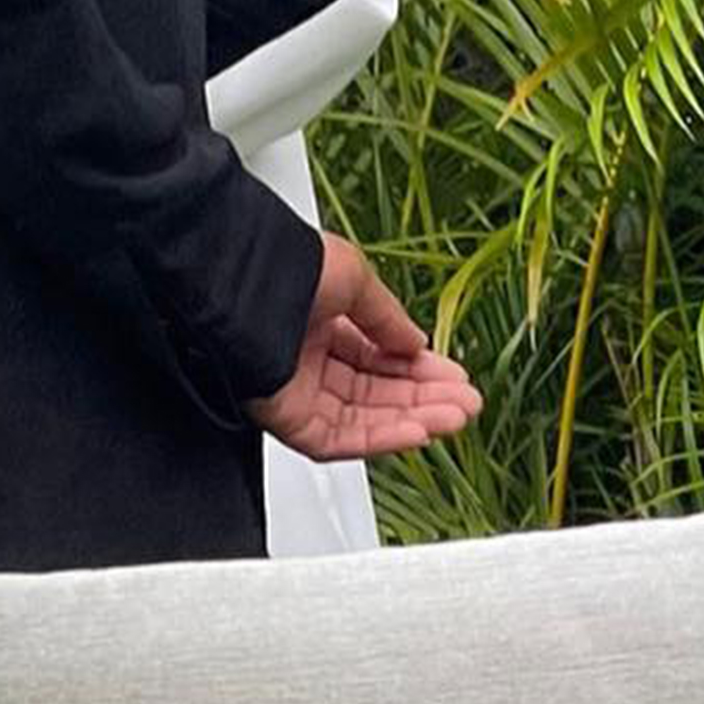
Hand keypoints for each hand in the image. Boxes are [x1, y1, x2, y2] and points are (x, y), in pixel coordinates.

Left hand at [250, 235, 481, 460]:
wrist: (237, 281)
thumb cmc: (282, 265)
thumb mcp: (352, 278)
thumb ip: (387, 318)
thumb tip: (418, 345)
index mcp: (315, 322)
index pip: (375, 357)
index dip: (417, 368)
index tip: (454, 375)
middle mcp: (303, 358)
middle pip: (374, 392)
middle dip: (423, 399)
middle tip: (466, 402)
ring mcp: (293, 388)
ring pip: (362, 418)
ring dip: (412, 421)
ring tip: (456, 417)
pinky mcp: (282, 417)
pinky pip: (337, 438)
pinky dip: (379, 438)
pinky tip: (418, 430)